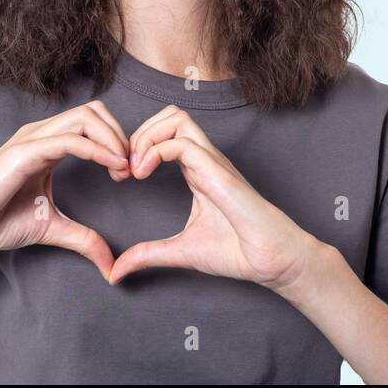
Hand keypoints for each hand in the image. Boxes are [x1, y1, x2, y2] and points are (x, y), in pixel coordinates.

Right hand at [0, 100, 131, 280]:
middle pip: (95, 111)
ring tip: (124, 168)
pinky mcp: (22, 153)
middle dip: (122, 135)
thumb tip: (111, 264)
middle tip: (131, 169)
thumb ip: (82, 238)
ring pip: (85, 117)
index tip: (129, 173)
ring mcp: (31, 140)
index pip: (93, 123)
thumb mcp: (50, 228)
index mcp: (48, 145)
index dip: (118, 142)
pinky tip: (113, 166)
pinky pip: (69, 140)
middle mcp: (41, 135)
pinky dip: (97, 149)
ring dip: (114, 139)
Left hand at [107, 104, 317, 291]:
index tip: (121, 177)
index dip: (137, 146)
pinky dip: (154, 151)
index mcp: (198, 171)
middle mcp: (205, 160)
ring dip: (146, 137)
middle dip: (138, 133)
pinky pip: (182, 144)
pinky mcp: (218, 173)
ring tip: (134, 169)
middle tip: (124, 168)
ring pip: (176, 118)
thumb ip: (148, 254)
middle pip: (170, 115)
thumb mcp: (179, 251)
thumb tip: (116, 271)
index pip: (166, 133)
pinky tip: (144, 175)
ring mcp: (213, 163)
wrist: (270, 261)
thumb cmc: (237, 251)